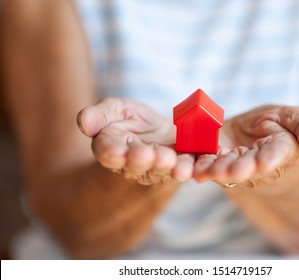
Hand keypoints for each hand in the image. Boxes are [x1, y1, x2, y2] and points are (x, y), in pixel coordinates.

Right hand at [77, 98, 194, 184]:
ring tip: (171, 162)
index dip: (111, 152)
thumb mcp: (113, 109)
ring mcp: (158, 168)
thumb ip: (99, 115)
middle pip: (136, 164)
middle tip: (146, 154)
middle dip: (141, 159)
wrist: (157, 132)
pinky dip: (190, 169)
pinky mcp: (180, 166)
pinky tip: (192, 169)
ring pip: (161, 170)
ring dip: (166, 167)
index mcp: (112, 148)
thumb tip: (83, 122)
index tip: (115, 150)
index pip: (108, 152)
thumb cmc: (130, 120)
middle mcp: (134, 164)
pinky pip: (185, 169)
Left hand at [193, 106, 298, 187]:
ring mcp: (237, 166)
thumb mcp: (291, 117)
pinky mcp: (217, 163)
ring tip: (205, 172)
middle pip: (248, 167)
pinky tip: (193, 169)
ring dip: (216, 171)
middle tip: (231, 172)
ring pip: (226, 170)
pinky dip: (200, 166)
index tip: (264, 162)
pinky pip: (208, 165)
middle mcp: (258, 164)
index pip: (277, 155)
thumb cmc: (276, 122)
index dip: (270, 159)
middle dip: (238, 169)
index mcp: (281, 150)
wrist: (252, 129)